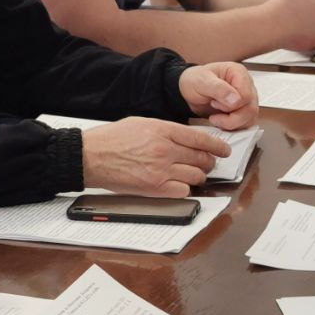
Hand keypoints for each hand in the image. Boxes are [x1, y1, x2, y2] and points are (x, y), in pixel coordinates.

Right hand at [81, 117, 228, 196]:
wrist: (91, 156)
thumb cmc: (112, 139)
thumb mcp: (142, 123)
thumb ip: (167, 130)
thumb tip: (188, 138)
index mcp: (163, 130)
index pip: (201, 139)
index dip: (217, 145)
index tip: (224, 149)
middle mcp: (165, 150)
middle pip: (202, 158)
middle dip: (209, 161)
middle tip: (209, 162)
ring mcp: (161, 171)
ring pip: (196, 175)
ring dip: (198, 175)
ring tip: (193, 173)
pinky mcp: (155, 188)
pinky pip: (184, 191)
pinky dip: (186, 188)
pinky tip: (179, 184)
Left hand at [178, 62, 258, 129]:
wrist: (188, 90)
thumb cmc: (195, 80)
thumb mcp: (202, 81)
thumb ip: (219, 89)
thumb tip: (236, 100)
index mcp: (239, 73)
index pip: (246, 95)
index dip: (232, 105)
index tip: (214, 103)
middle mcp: (246, 86)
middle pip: (250, 109)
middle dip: (231, 117)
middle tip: (214, 115)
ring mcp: (246, 99)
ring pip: (250, 118)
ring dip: (231, 123)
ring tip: (216, 117)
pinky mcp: (243, 111)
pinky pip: (245, 123)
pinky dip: (233, 126)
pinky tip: (220, 121)